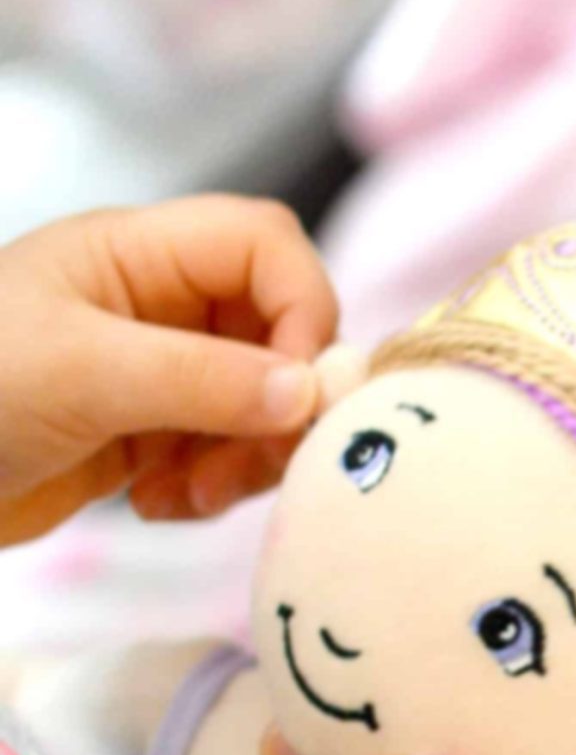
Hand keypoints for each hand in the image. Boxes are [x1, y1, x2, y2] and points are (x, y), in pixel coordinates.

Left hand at [0, 196, 338, 545]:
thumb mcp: (85, 373)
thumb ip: (203, 379)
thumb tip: (311, 393)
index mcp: (139, 254)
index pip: (266, 248)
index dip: (304, 311)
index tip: (301, 395)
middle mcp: (157, 305)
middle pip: (278, 333)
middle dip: (277, 407)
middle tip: (244, 468)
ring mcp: (154, 373)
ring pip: (259, 404)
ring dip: (244, 459)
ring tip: (187, 497)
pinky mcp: (144, 436)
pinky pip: (221, 455)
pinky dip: (210, 488)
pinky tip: (157, 506)